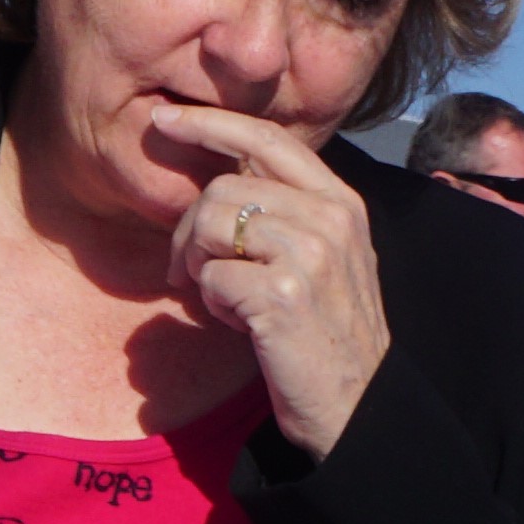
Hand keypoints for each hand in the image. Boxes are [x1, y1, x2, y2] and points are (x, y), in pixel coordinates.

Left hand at [150, 103, 389, 454]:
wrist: (358, 406)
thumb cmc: (325, 334)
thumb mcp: (321, 257)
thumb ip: (284, 212)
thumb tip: (218, 175)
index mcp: (340, 202)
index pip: (267, 139)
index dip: (210, 123)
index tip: (165, 117)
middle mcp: (331, 218)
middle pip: (222, 188)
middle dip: (188, 231)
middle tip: (189, 272)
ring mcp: (310, 255)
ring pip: (210, 225)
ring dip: (201, 268)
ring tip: (230, 300)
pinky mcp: (283, 294)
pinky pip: (212, 278)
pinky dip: (215, 305)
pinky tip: (244, 326)